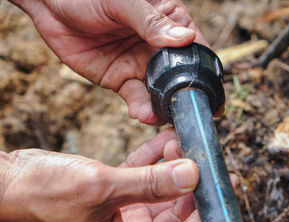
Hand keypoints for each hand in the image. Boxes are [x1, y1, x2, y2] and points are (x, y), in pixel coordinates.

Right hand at [0, 128, 203, 221]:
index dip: (206, 213)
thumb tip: (193, 174)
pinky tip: (167, 139)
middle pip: (179, 213)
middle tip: (207, 156)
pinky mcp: (119, 194)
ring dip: (175, 166)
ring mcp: (126, 215)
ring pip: (164, 191)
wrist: (10, 183)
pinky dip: (156, 159)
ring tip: (184, 140)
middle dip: (193, 183)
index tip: (219, 184)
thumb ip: (149, 183)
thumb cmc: (42, 197)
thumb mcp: (100, 188)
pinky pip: (146, 176)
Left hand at [11, 0, 207, 124]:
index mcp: (170, 23)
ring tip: (158, 117)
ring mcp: (141, 66)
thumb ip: (151, 23)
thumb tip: (184, 40)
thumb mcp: (121, 2)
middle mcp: (159, 48)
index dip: (205, 74)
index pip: (195, 51)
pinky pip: (137, 99)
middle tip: (186, 116)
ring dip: (163, 109)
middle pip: (181, 78)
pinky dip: (141, 110)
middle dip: (185, 99)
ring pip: (161, 94)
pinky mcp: (122, 80)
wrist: (49, 5)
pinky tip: (141, 114)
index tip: (212, 97)